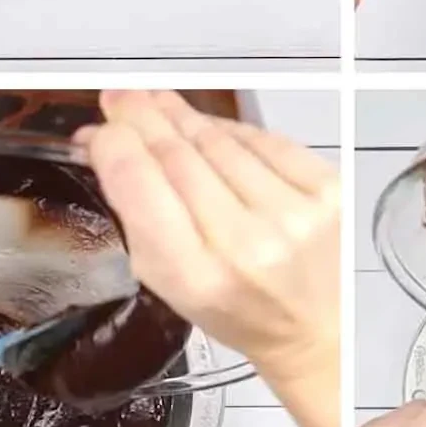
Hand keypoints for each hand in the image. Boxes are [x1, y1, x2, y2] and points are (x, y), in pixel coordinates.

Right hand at [82, 91, 339, 426]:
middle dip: (143, 119)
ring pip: (219, 140)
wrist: (315, 328)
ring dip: (183, 116)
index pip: (142, 186)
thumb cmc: (237, 308)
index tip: (99, 126)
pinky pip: (261, 139)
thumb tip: (106, 141)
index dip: (115, 145)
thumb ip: (138, 214)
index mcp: (198, 276)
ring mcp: (294, 210)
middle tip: (121, 99)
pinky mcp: (326, 187)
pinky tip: (210, 127)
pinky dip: (230, 130)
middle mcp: (248, 242)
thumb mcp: (170, 283)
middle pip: (179, 155)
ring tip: (158, 103)